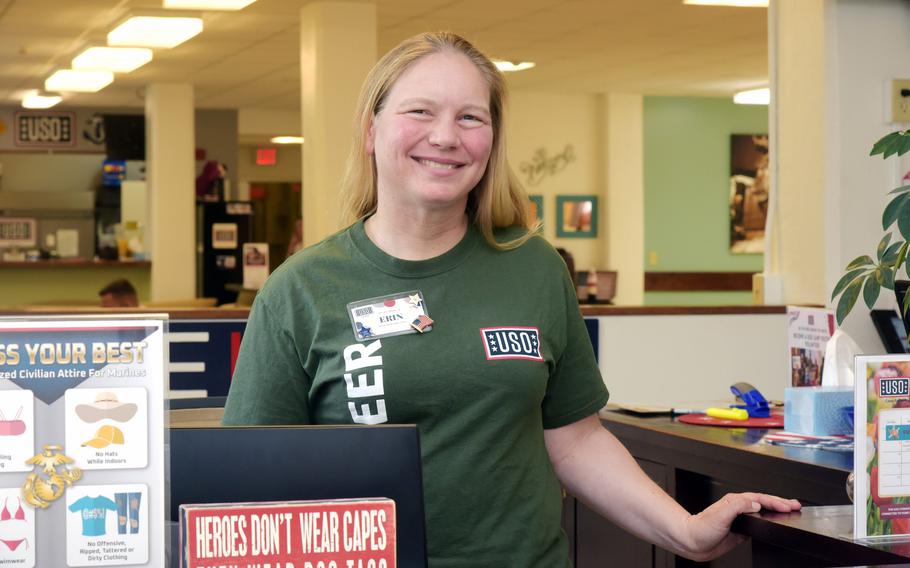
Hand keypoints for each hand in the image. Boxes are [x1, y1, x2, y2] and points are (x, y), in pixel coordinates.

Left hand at [681, 493, 800, 560]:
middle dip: (781, 503)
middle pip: (764, 502)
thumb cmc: (701, 527)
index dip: (776, 501)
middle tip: (795, 505)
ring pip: (763, 512)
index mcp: (734, 502)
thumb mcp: (720, 514)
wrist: (691, 541)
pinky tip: (775, 524)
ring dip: (777, 511)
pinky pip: (758, 524)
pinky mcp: (740, 531)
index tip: (789, 505)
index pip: (760, 499)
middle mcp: (738, 508)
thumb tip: (756, 504)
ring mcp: (740, 519)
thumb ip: (738, 506)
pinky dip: (769, 522)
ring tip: (790, 511)